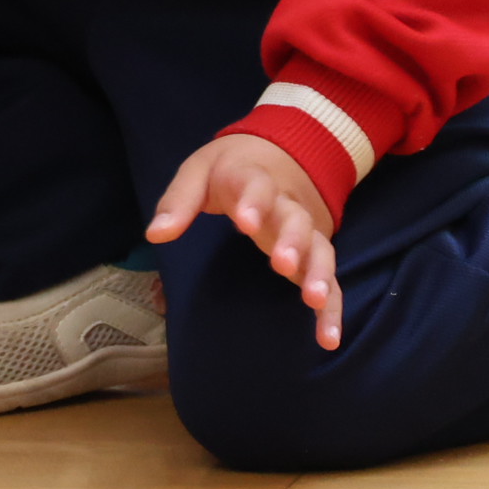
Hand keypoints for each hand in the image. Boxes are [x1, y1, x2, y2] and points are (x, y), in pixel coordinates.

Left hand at [144, 135, 342, 347]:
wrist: (283, 150)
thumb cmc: (233, 167)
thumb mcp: (199, 171)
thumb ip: (179, 201)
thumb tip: (155, 234)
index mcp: (255, 179)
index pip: (256, 186)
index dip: (253, 202)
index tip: (245, 222)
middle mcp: (286, 205)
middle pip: (294, 220)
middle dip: (291, 241)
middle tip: (283, 264)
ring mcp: (306, 230)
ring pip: (319, 248)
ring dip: (318, 273)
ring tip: (313, 299)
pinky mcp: (315, 253)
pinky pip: (330, 280)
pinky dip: (333, 308)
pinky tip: (329, 338)